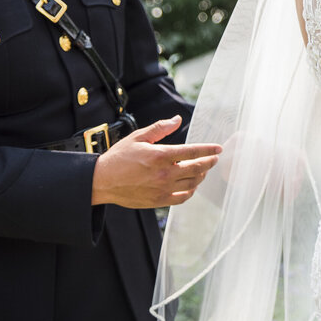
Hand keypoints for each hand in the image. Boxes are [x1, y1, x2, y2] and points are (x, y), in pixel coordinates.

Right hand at [90, 116, 221, 207]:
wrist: (102, 181)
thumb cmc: (119, 157)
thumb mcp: (138, 137)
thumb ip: (160, 128)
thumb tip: (177, 120)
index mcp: (160, 155)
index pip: (192, 152)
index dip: (208, 149)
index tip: (218, 148)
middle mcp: (164, 174)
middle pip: (197, 168)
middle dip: (209, 162)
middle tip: (215, 158)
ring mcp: (162, 189)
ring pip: (192, 184)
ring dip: (201, 176)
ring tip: (203, 170)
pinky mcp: (159, 201)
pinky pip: (182, 198)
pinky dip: (191, 191)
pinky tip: (191, 185)